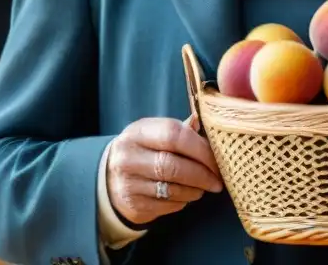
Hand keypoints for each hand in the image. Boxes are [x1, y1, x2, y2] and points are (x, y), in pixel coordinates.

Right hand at [106, 114, 223, 227]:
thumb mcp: (153, 133)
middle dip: (202, 174)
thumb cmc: (142, 150)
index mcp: (137, 132)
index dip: (200, 147)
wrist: (109, 178)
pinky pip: (167, 205)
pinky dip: (183, 201)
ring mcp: (128, 184)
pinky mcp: (133, 206)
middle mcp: (128, 157)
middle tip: (217, 180)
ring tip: (205, 186)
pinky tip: (187, 195)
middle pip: (174, 166)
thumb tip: (201, 122)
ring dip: (195, 189)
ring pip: (173, 189)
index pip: (173, 135)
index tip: (217, 157)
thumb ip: (178, 129)